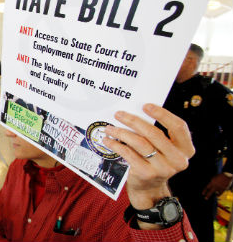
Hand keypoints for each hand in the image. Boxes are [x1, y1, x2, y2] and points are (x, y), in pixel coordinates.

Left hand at [103, 104, 193, 220]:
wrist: (149, 189)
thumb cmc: (155, 161)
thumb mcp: (163, 149)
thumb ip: (157, 134)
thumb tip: (134, 112)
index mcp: (186, 149)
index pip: (179, 126)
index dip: (163, 114)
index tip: (145, 106)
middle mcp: (178, 159)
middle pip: (154, 133)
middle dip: (133, 121)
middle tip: (119, 114)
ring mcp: (163, 168)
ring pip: (139, 143)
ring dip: (121, 132)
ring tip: (110, 128)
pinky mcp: (147, 174)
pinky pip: (129, 153)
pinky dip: (116, 145)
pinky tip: (108, 140)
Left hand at [203, 173, 232, 198]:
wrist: (226, 176)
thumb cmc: (219, 176)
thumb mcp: (213, 178)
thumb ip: (211, 182)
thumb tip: (209, 186)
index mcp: (212, 182)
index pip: (207, 187)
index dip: (204, 191)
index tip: (203, 194)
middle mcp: (215, 186)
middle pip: (210, 192)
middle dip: (208, 195)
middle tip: (205, 198)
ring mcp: (219, 188)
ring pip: (216, 193)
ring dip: (215, 195)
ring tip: (214, 195)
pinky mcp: (223, 189)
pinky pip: (220, 193)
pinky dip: (219, 194)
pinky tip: (217, 195)